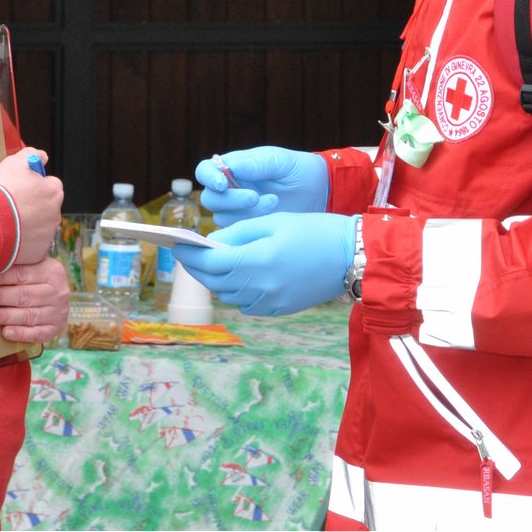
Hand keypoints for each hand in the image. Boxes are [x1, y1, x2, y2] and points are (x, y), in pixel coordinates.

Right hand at [0, 148, 63, 265]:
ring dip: (27, 224)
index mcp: (54, 191)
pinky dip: (23, 242)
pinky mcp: (38, 253)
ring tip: (7, 222)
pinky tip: (8, 237)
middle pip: (45, 207)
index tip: (21, 188)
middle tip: (12, 206)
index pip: (50, 185)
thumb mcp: (16, 162)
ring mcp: (47, 235)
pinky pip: (31, 245)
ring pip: (38, 227)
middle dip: (32, 206)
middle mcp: (55, 214)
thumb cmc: (2, 191)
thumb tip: (41, 157)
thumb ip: (32, 155)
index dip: (34, 185)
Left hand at [0, 257, 68, 343]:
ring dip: (7, 316)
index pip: (23, 274)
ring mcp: (58, 312)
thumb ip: (15, 267)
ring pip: (30, 315)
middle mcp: (57, 292)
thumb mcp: (33, 267)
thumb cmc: (36, 280)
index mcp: (51, 271)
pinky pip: (38, 333)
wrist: (57, 298)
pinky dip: (21, 334)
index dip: (2, 277)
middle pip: (25, 295)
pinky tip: (6, 332)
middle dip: (0, 297)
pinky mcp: (56, 329)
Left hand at [171, 212, 353, 315]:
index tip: (178, 244)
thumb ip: (240, 233)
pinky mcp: (280, 309)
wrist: (352, 255)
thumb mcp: (274, 222)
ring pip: (228, 296)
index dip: (190, 254)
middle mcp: (260, 288)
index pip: (210, 262)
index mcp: (257, 261)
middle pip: (215, 282)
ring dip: (216, 280)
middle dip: (198, 268)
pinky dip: (236, 291)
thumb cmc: (315, 230)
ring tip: (214, 263)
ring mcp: (271, 302)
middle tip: (189, 254)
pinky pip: (247, 304)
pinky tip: (240, 276)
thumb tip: (213, 243)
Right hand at [194, 146, 328, 226]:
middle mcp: (230, 189)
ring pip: (221, 217)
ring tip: (273, 202)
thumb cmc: (298, 169)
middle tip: (254, 197)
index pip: (205, 171)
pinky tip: (273, 214)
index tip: (222, 184)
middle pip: (209, 199)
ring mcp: (237, 210)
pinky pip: (236, 232)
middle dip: (230, 199)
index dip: (208, 178)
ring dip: (245, 212)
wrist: (320, 191)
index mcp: (233, 168)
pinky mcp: (248, 227)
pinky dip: (252, 224)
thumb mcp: (279, 162)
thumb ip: (254, 164)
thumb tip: (228, 167)